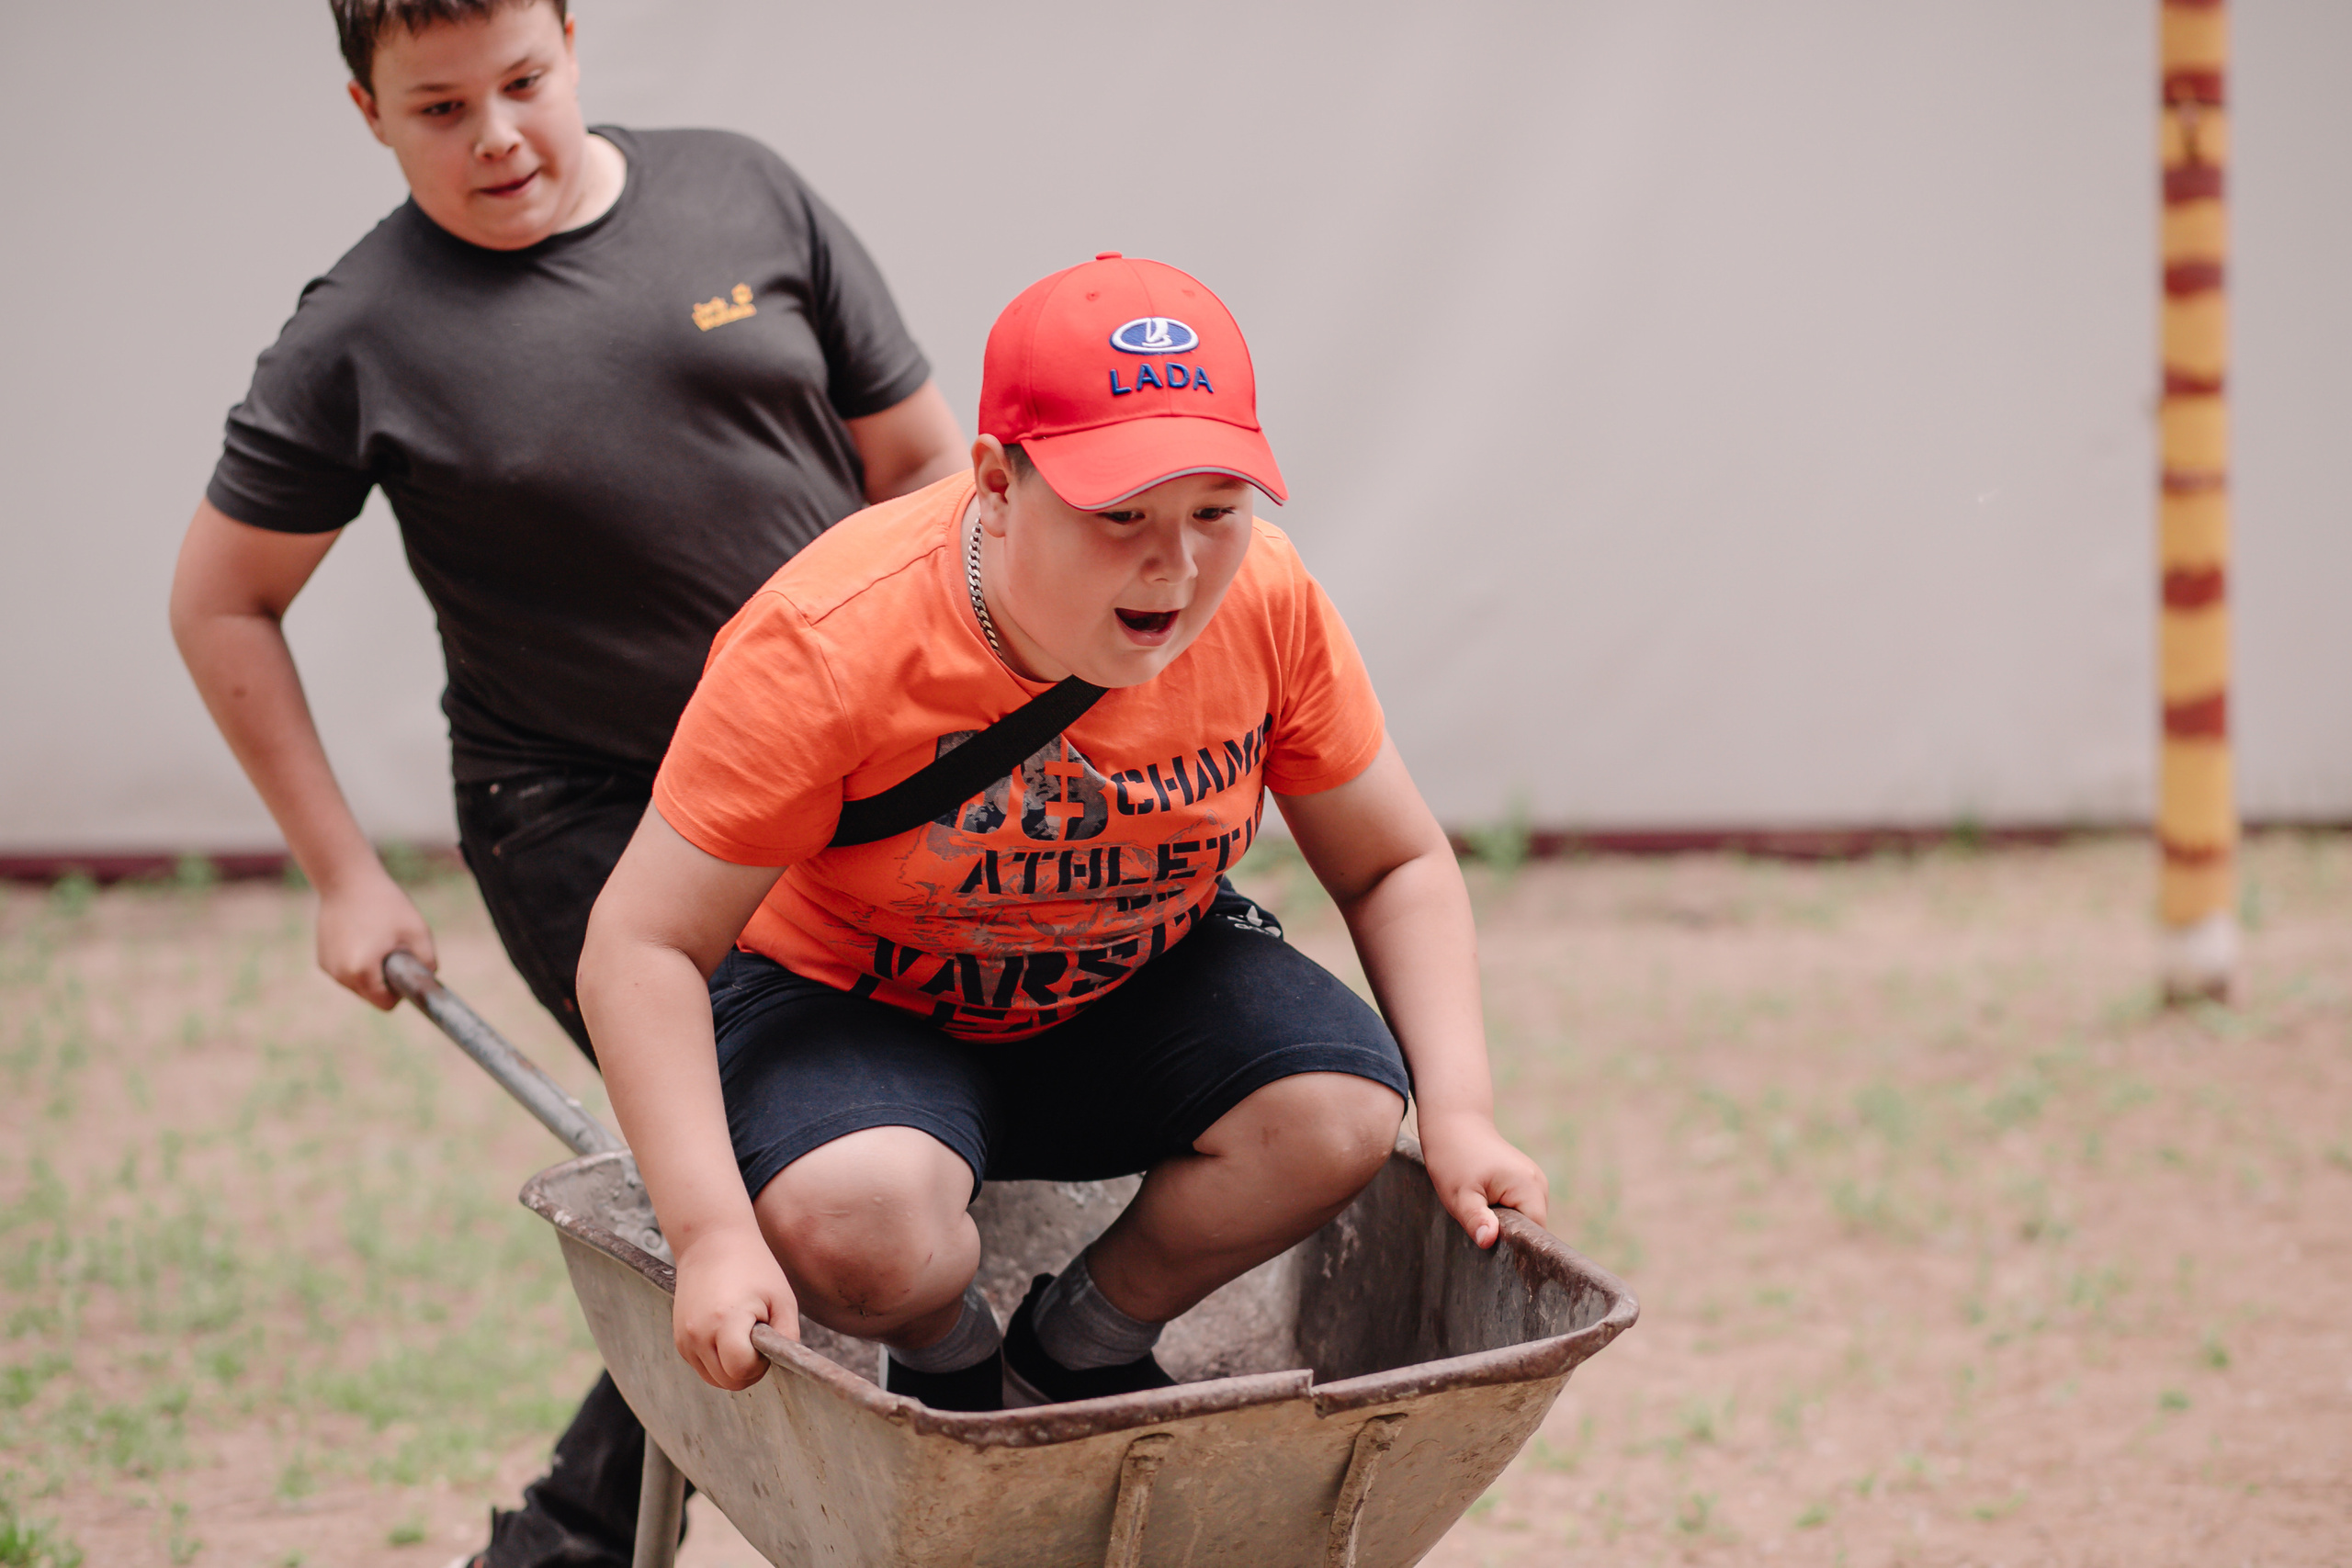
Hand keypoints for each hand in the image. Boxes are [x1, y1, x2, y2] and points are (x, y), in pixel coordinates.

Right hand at [316, 868, 435, 1008]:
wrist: (347, 880)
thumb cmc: (386, 904)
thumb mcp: (419, 932)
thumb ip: (428, 963)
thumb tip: (427, 982)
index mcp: (362, 972)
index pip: (386, 1004)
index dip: (400, 991)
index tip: (404, 969)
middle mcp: (340, 975)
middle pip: (371, 996)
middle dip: (385, 980)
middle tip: (392, 949)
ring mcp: (329, 968)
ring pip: (358, 984)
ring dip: (370, 971)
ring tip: (376, 940)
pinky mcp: (322, 959)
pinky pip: (347, 971)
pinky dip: (357, 962)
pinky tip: (361, 936)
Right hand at [671, 1226, 798, 1390]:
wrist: (711, 1241)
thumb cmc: (753, 1267)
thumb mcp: (782, 1298)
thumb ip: (787, 1336)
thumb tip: (786, 1364)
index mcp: (725, 1322)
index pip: (742, 1371)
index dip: (761, 1364)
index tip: (766, 1339)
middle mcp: (698, 1334)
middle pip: (728, 1381)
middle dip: (749, 1369)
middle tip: (758, 1338)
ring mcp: (685, 1339)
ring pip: (714, 1379)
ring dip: (732, 1367)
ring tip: (743, 1334)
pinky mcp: (679, 1340)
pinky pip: (703, 1367)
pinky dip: (718, 1360)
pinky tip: (728, 1333)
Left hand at [1418, 1109, 1549, 1248]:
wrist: (1454, 1124)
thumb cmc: (1454, 1157)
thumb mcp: (1460, 1194)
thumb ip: (1476, 1219)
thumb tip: (1488, 1240)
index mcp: (1530, 1187)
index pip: (1534, 1234)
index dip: (1516, 1247)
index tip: (1493, 1251)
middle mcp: (1538, 1184)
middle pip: (1531, 1228)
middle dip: (1507, 1235)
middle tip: (1479, 1229)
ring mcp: (1533, 1181)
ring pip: (1524, 1218)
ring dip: (1503, 1223)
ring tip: (1479, 1212)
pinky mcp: (1523, 1181)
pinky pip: (1518, 1207)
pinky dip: (1502, 1212)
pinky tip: (1483, 1205)